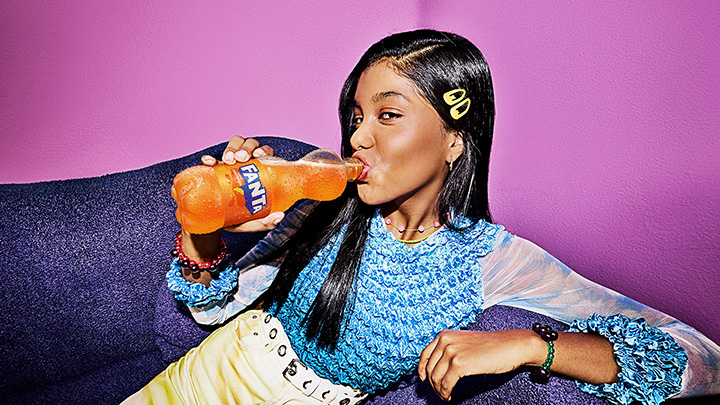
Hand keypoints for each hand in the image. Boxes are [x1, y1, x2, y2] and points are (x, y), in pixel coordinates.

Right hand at [200, 135, 283, 232]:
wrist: (215, 224)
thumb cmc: (238, 219)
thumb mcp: (252, 222)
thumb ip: (265, 222)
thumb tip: (279, 216)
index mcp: (259, 172)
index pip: (265, 153)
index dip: (263, 150)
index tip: (259, 155)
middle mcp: (246, 164)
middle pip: (249, 145)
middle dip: (246, 148)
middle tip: (242, 158)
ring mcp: (230, 165)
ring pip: (234, 145)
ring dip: (232, 148)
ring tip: (228, 160)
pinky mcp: (213, 171)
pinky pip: (211, 160)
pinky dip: (210, 158)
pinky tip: (209, 162)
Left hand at [418, 329, 543, 401]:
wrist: (509, 345)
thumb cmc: (490, 346)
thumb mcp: (464, 341)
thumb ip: (449, 349)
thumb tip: (436, 366)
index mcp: (444, 335)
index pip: (425, 354)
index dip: (422, 368)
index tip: (423, 378)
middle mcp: (445, 341)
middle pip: (429, 368)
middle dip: (432, 383)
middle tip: (439, 391)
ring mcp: (452, 352)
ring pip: (436, 378)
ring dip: (439, 390)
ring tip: (446, 395)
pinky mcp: (460, 364)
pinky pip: (446, 384)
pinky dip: (445, 392)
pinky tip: (450, 395)